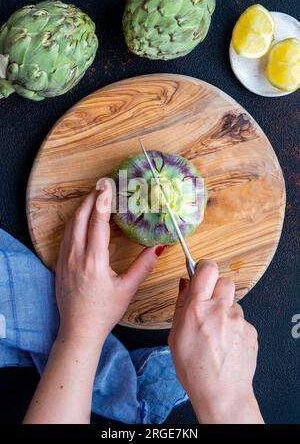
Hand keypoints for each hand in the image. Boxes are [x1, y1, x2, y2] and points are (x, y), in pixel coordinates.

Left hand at [55, 178, 163, 344]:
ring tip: (94, 197)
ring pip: (70, 225)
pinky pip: (66, 235)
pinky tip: (83, 218)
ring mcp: (66, 259)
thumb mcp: (127, 290)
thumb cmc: (103, 312)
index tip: (108, 185)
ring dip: (82, 208)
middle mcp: (77, 257)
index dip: (103, 201)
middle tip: (102, 185)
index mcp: (94, 262)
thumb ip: (143, 266)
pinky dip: (75, 221)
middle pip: (80, 218)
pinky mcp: (61, 263)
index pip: (98, 223)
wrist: (78, 329)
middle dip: (91, 198)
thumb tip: (158, 247)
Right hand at [168, 260, 263, 423]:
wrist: (221, 393)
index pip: (207, 269)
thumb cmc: (193, 369)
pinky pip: (242, 320)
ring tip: (217, 333)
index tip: (202, 272)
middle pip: (224, 281)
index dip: (204, 268)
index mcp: (197, 308)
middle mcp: (220, 310)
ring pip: (233, 303)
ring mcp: (238, 320)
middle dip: (216, 289)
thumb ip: (181, 305)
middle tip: (209, 305)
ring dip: (225, 311)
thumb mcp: (175, 335)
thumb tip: (185, 283)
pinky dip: (234, 327)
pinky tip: (226, 344)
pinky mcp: (251, 330)